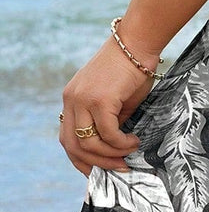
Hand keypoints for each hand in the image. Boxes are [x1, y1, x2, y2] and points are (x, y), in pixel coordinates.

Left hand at [59, 32, 157, 176]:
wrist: (139, 41)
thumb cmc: (132, 67)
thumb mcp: (114, 98)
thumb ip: (109, 120)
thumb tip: (114, 148)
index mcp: (71, 98)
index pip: (67, 137)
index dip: (80, 159)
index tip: (98, 170)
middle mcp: (71, 100)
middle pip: (72, 146)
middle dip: (95, 163)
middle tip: (118, 168)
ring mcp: (83, 100)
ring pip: (88, 144)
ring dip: (111, 155)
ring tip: (130, 154)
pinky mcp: (99, 99)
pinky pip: (108, 133)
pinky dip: (121, 143)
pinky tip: (134, 141)